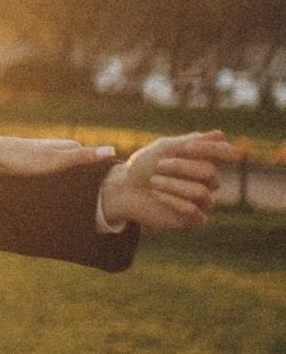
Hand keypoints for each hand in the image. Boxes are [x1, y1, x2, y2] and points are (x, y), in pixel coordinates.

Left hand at [97, 130, 234, 231]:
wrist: (124, 190)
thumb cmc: (144, 167)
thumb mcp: (164, 149)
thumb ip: (191, 142)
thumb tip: (220, 134)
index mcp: (204, 160)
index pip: (228, 153)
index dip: (214, 149)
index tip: (187, 147)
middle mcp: (208, 181)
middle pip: (210, 172)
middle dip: (181, 167)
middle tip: (158, 166)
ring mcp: (202, 200)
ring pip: (201, 192)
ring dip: (174, 185)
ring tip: (153, 182)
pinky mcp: (194, 219)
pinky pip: (194, 211)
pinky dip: (172, 200)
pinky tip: (156, 195)